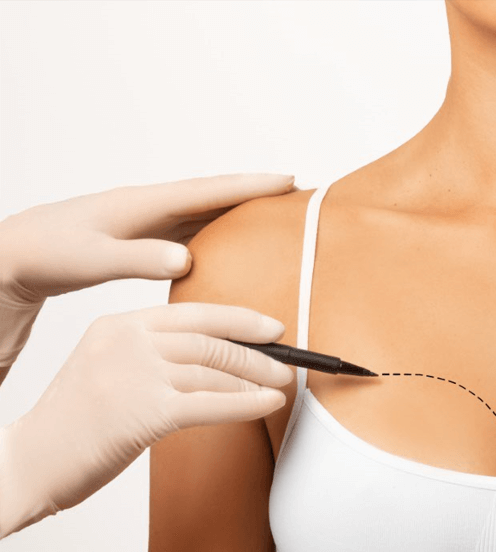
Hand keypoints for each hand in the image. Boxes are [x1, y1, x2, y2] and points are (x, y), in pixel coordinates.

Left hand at [0, 173, 295, 304]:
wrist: (16, 253)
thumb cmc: (49, 253)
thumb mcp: (93, 259)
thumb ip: (140, 259)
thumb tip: (187, 258)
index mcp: (144, 204)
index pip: (208, 191)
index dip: (251, 186)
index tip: (289, 181)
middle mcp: (151, 206)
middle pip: (215, 195)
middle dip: (257, 192)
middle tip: (298, 193)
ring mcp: (148, 220)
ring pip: (205, 211)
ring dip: (241, 211)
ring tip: (276, 215)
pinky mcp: (143, 236)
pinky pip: (192, 228)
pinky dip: (219, 230)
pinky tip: (232, 244)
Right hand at [0, 302, 293, 538]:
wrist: (29, 462)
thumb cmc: (75, 425)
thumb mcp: (107, 369)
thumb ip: (152, 355)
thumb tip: (216, 357)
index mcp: (117, 325)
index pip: (192, 313)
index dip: (239, 320)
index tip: (272, 329)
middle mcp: (126, 341)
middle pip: (209, 341)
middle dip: (256, 354)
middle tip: (287, 365)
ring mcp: (135, 374)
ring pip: (214, 371)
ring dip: (256, 380)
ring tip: (281, 388)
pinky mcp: (145, 411)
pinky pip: (211, 403)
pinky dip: (247, 404)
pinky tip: (269, 405)